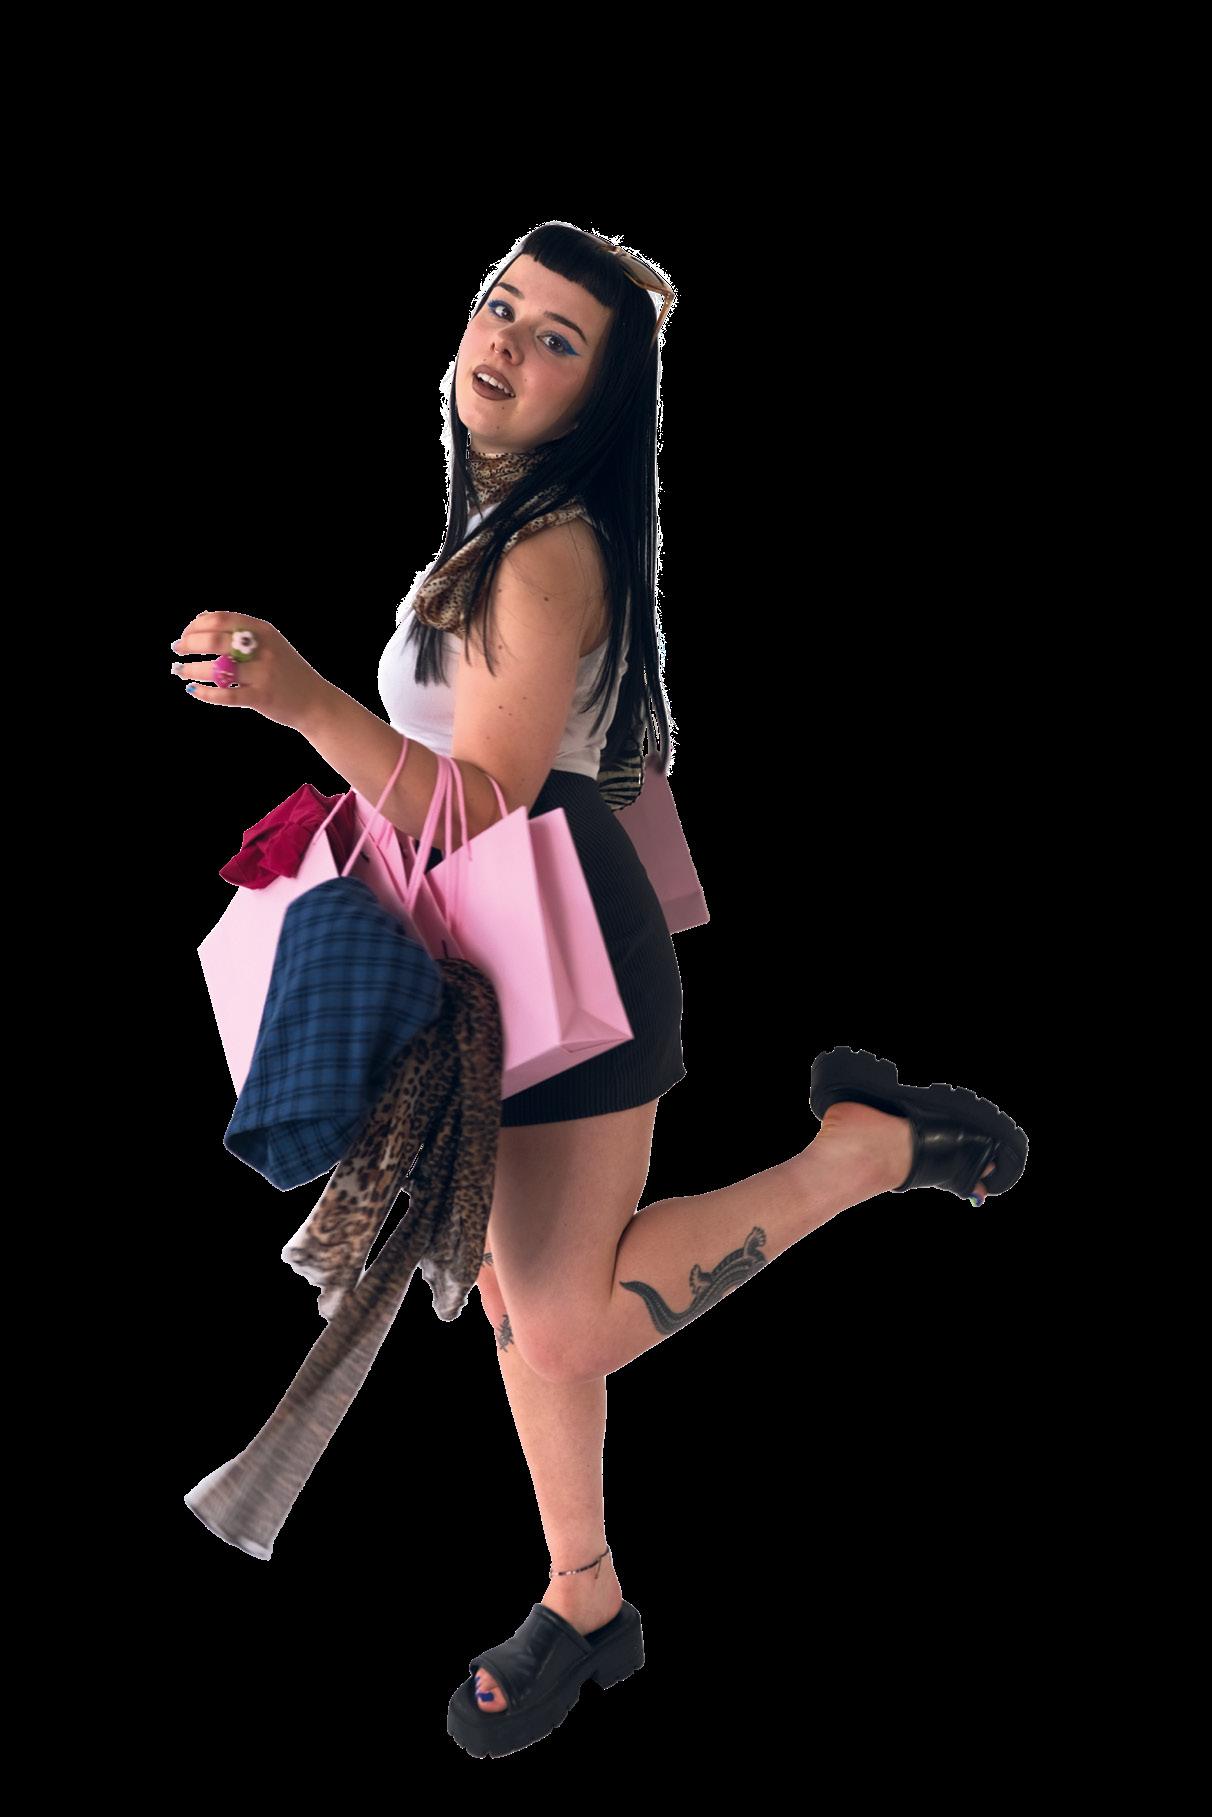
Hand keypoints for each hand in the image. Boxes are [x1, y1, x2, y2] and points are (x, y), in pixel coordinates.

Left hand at [171, 611, 329, 733]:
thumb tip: (201, 617)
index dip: (197, 624)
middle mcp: (263, 649)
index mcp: (263, 631)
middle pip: (215, 640)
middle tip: (177, 649)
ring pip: (217, 668)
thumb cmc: (286, 671)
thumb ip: (240, 630)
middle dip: (189, 643)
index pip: (221, 619)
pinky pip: (226, 695)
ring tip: (180, 670)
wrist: (315, 701)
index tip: (185, 634)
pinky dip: (205, 692)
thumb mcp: (270, 642)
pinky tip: (194, 690)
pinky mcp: (261, 697)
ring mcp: (263, 674)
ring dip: (191, 669)